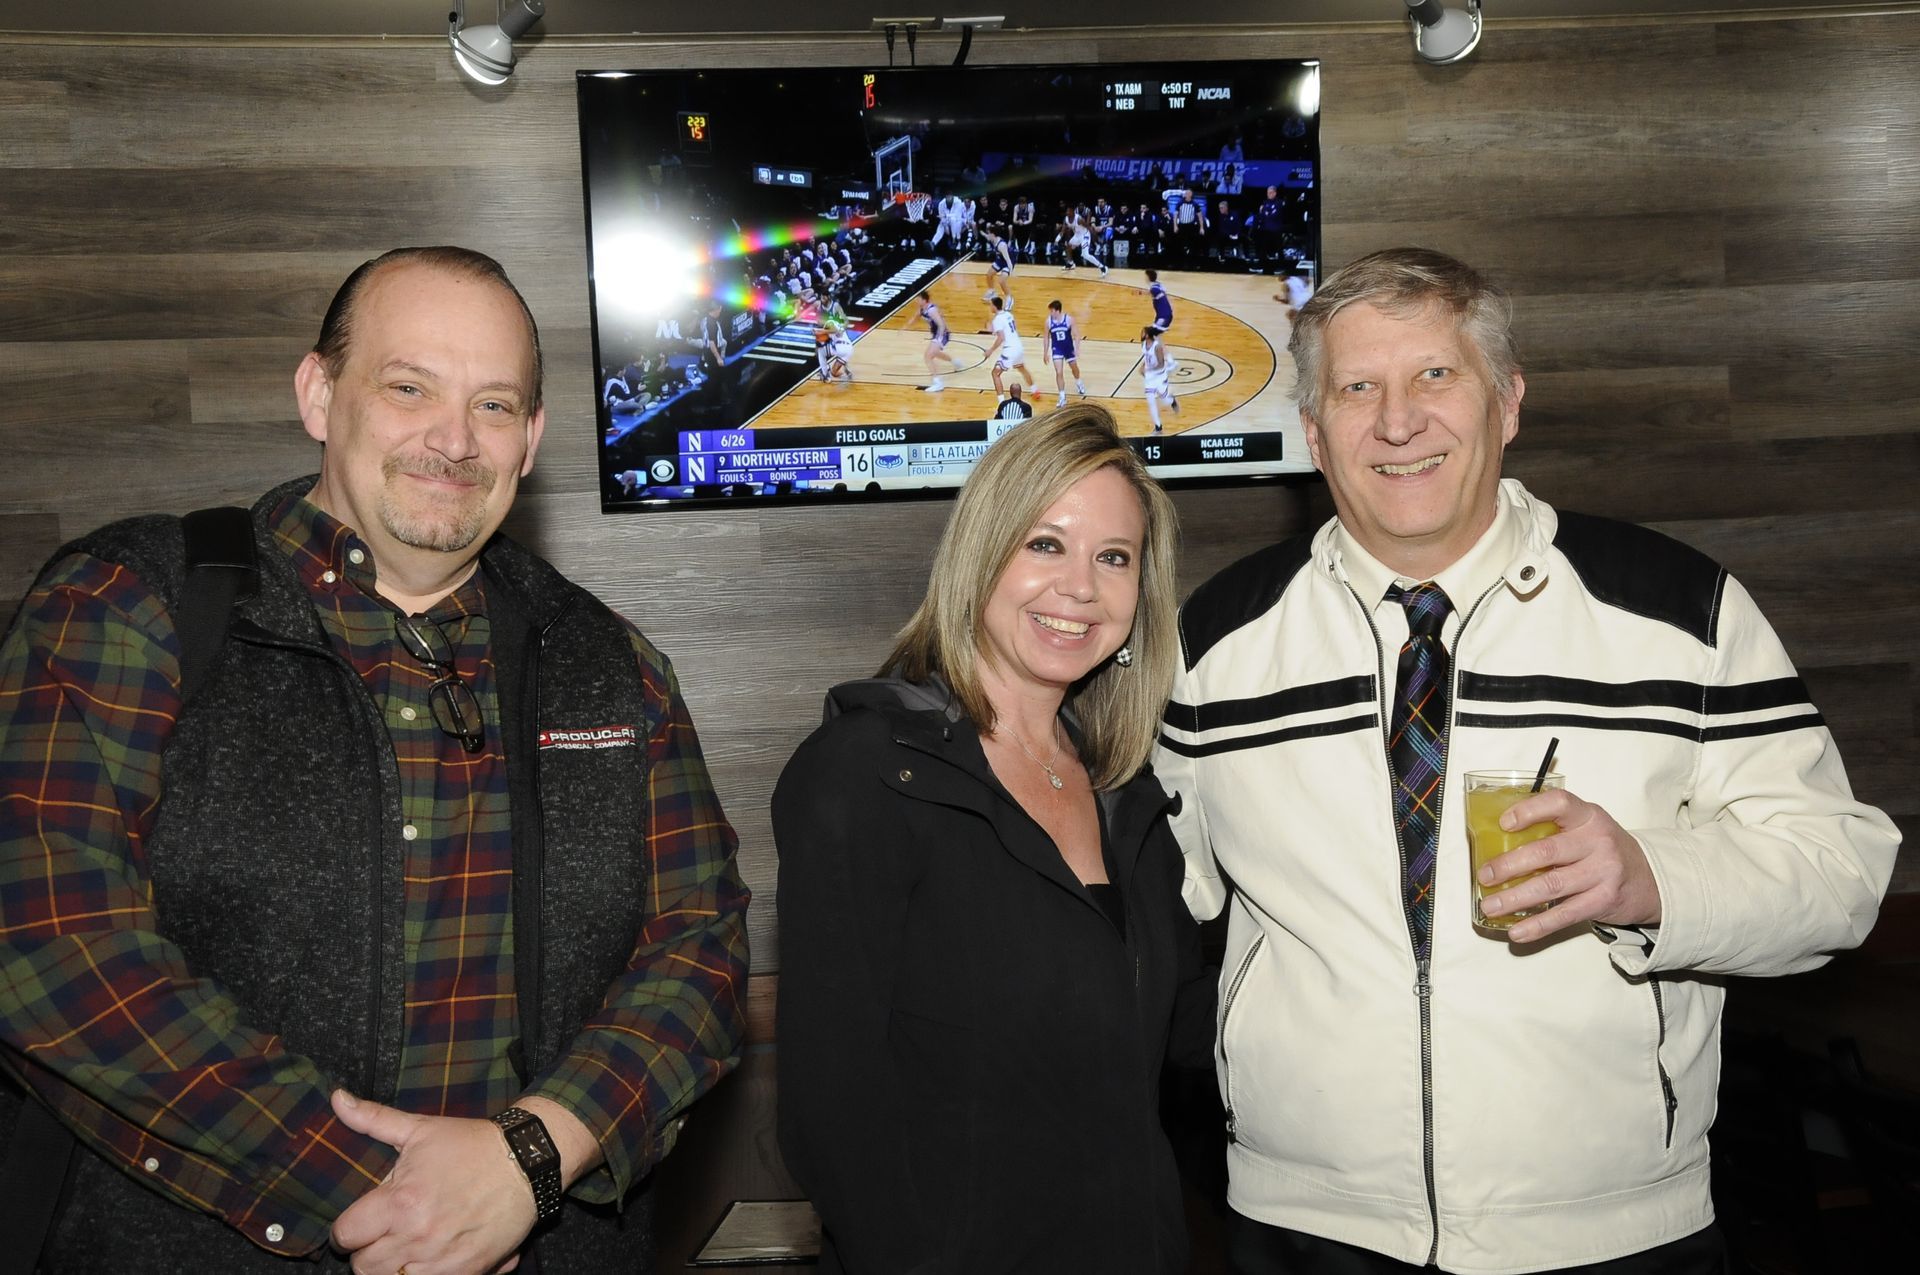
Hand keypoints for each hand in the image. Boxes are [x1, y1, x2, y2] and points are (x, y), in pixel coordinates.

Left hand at [329, 1090, 532, 1274]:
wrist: (526, 1162)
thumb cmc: (470, 1145)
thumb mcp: (420, 1129)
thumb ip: (372, 1119)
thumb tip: (337, 1098)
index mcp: (401, 1201)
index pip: (345, 1235)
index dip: (348, 1228)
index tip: (360, 1222)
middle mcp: (417, 1236)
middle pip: (363, 1267)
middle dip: (367, 1249)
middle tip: (383, 1233)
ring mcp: (442, 1260)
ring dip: (392, 1266)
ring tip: (405, 1245)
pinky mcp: (467, 1272)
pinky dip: (422, 1274)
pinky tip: (429, 1256)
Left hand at [1475, 787, 1661, 943]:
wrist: (1648, 879)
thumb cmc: (1603, 850)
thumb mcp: (1586, 828)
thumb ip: (1553, 829)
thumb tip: (1496, 842)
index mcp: (1588, 816)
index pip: (1559, 804)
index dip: (1529, 811)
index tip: (1503, 823)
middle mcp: (1598, 841)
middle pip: (1547, 851)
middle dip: (1509, 865)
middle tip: (1485, 875)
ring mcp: (1603, 872)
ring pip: (1551, 885)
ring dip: (1515, 898)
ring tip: (1490, 905)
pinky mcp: (1603, 901)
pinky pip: (1565, 915)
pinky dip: (1538, 925)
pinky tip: (1517, 931)